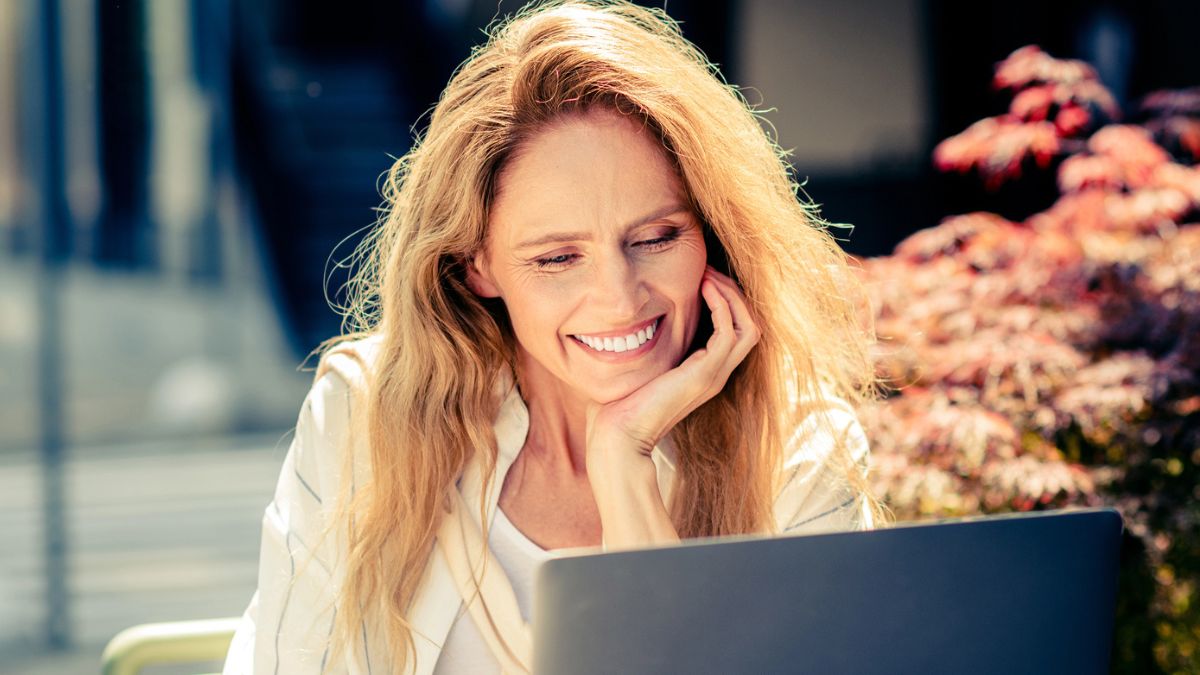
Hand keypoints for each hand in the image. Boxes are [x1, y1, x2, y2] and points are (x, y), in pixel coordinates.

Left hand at [584, 265, 760, 469]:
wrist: (617, 437)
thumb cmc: (618, 406)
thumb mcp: (638, 367)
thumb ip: (645, 346)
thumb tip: (624, 324)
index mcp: (703, 372)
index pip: (735, 331)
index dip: (725, 301)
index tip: (702, 277)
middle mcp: (715, 374)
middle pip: (749, 325)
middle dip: (733, 293)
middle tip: (708, 270)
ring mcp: (713, 375)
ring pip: (748, 327)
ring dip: (731, 295)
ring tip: (708, 274)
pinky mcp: (704, 374)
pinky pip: (729, 331)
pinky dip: (721, 305)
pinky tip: (701, 288)